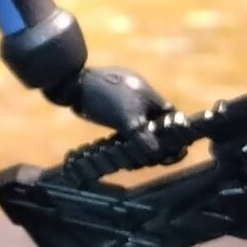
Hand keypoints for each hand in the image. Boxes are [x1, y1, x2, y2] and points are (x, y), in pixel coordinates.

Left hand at [50, 65, 186, 184]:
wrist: (73, 85)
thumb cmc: (105, 97)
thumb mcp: (128, 119)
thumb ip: (143, 137)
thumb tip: (157, 154)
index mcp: (150, 96)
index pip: (171, 118)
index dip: (173, 134)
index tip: (171, 152)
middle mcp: (140, 99)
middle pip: (155, 125)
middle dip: (154, 144)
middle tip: (146, 161)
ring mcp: (125, 103)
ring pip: (139, 129)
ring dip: (138, 145)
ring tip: (133, 161)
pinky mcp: (110, 109)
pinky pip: (124, 128)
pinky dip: (124, 141)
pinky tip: (120, 152)